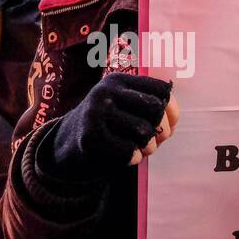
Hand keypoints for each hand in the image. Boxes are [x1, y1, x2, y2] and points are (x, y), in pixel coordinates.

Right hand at [46, 73, 175, 180]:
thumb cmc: (107, 127)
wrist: (65, 144)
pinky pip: (128, 149)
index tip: (168, 125)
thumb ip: (151, 110)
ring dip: (149, 146)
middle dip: (161, 130)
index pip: (161, 89)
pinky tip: (129, 157)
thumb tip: (171, 121)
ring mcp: (96, 111)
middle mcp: (107, 91)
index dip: (172, 111)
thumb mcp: (125, 109)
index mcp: (119, 81)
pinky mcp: (90, 135)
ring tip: (140, 149)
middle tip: (154, 141)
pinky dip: (134, 157)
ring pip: (144, 130)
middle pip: (155, 109)